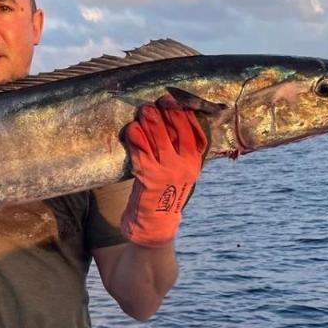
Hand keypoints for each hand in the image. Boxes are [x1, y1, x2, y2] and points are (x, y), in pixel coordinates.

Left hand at [120, 93, 208, 246]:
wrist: (154, 228)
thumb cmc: (164, 195)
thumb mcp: (179, 172)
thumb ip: (179, 152)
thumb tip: (173, 123)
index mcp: (196, 162)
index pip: (196, 131)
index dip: (186, 113)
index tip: (176, 99)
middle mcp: (186, 166)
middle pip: (177, 129)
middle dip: (167, 112)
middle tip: (156, 102)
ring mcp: (168, 171)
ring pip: (158, 137)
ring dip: (149, 121)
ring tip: (143, 111)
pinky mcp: (149, 177)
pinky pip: (141, 151)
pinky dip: (135, 138)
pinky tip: (131, 130)